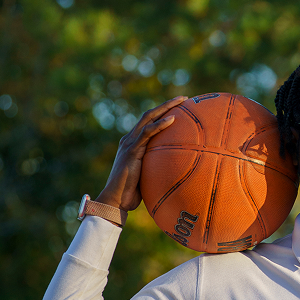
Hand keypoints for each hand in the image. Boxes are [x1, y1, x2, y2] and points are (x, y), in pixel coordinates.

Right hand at [95, 96, 187, 211]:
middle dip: (167, 104)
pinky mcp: (131, 150)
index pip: (148, 122)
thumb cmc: (131, 194)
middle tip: (184, 98)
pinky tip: (173, 119)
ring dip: (166, 107)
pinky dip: (160, 125)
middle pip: (149, 115)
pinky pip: (147, 133)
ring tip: (182, 101)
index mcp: (132, 144)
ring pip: (148, 118)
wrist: (115, 200)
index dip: (162, 112)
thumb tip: (176, 171)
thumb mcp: (147, 176)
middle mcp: (129, 139)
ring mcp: (129, 143)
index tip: (179, 108)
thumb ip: (157, 168)